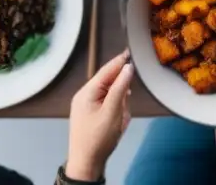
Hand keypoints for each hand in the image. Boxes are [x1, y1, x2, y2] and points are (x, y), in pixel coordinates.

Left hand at [65, 51, 134, 180]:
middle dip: (120, 89)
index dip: (119, 61)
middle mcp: (84, 95)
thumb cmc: (98, 139)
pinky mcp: (89, 114)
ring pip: (108, 93)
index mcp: (87, 92)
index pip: (106, 70)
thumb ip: (120, 88)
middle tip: (126, 102)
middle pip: (107, 81)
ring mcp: (85, 105)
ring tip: (120, 117)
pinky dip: (114, 108)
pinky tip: (118, 117)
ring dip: (118, 101)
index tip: (131, 52)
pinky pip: (105, 103)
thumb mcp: (112, 112)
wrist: (85, 164)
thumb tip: (127, 68)